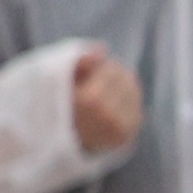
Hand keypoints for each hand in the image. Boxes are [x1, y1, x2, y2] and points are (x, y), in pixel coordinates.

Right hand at [65, 44, 143, 163]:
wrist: (55, 143)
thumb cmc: (55, 107)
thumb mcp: (57, 82)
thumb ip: (79, 63)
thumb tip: (102, 49)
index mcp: (90, 100)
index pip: (113, 68)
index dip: (103, 65)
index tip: (92, 69)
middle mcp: (109, 115)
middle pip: (127, 78)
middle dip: (115, 74)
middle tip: (99, 80)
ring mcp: (120, 128)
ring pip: (135, 92)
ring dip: (123, 87)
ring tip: (104, 93)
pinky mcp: (127, 136)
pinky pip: (137, 109)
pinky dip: (127, 104)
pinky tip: (110, 107)